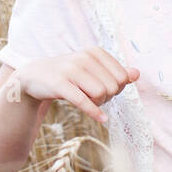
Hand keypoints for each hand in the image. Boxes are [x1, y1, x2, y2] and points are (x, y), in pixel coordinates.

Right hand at [18, 48, 139, 125]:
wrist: (35, 76)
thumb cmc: (70, 75)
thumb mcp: (92, 70)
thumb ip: (115, 72)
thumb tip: (137, 74)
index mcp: (94, 52)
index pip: (122, 76)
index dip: (117, 88)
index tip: (105, 90)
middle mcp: (84, 57)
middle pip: (112, 86)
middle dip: (107, 97)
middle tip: (95, 98)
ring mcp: (71, 70)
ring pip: (101, 93)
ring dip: (99, 104)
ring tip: (89, 102)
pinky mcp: (60, 84)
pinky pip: (83, 101)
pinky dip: (95, 113)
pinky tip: (102, 119)